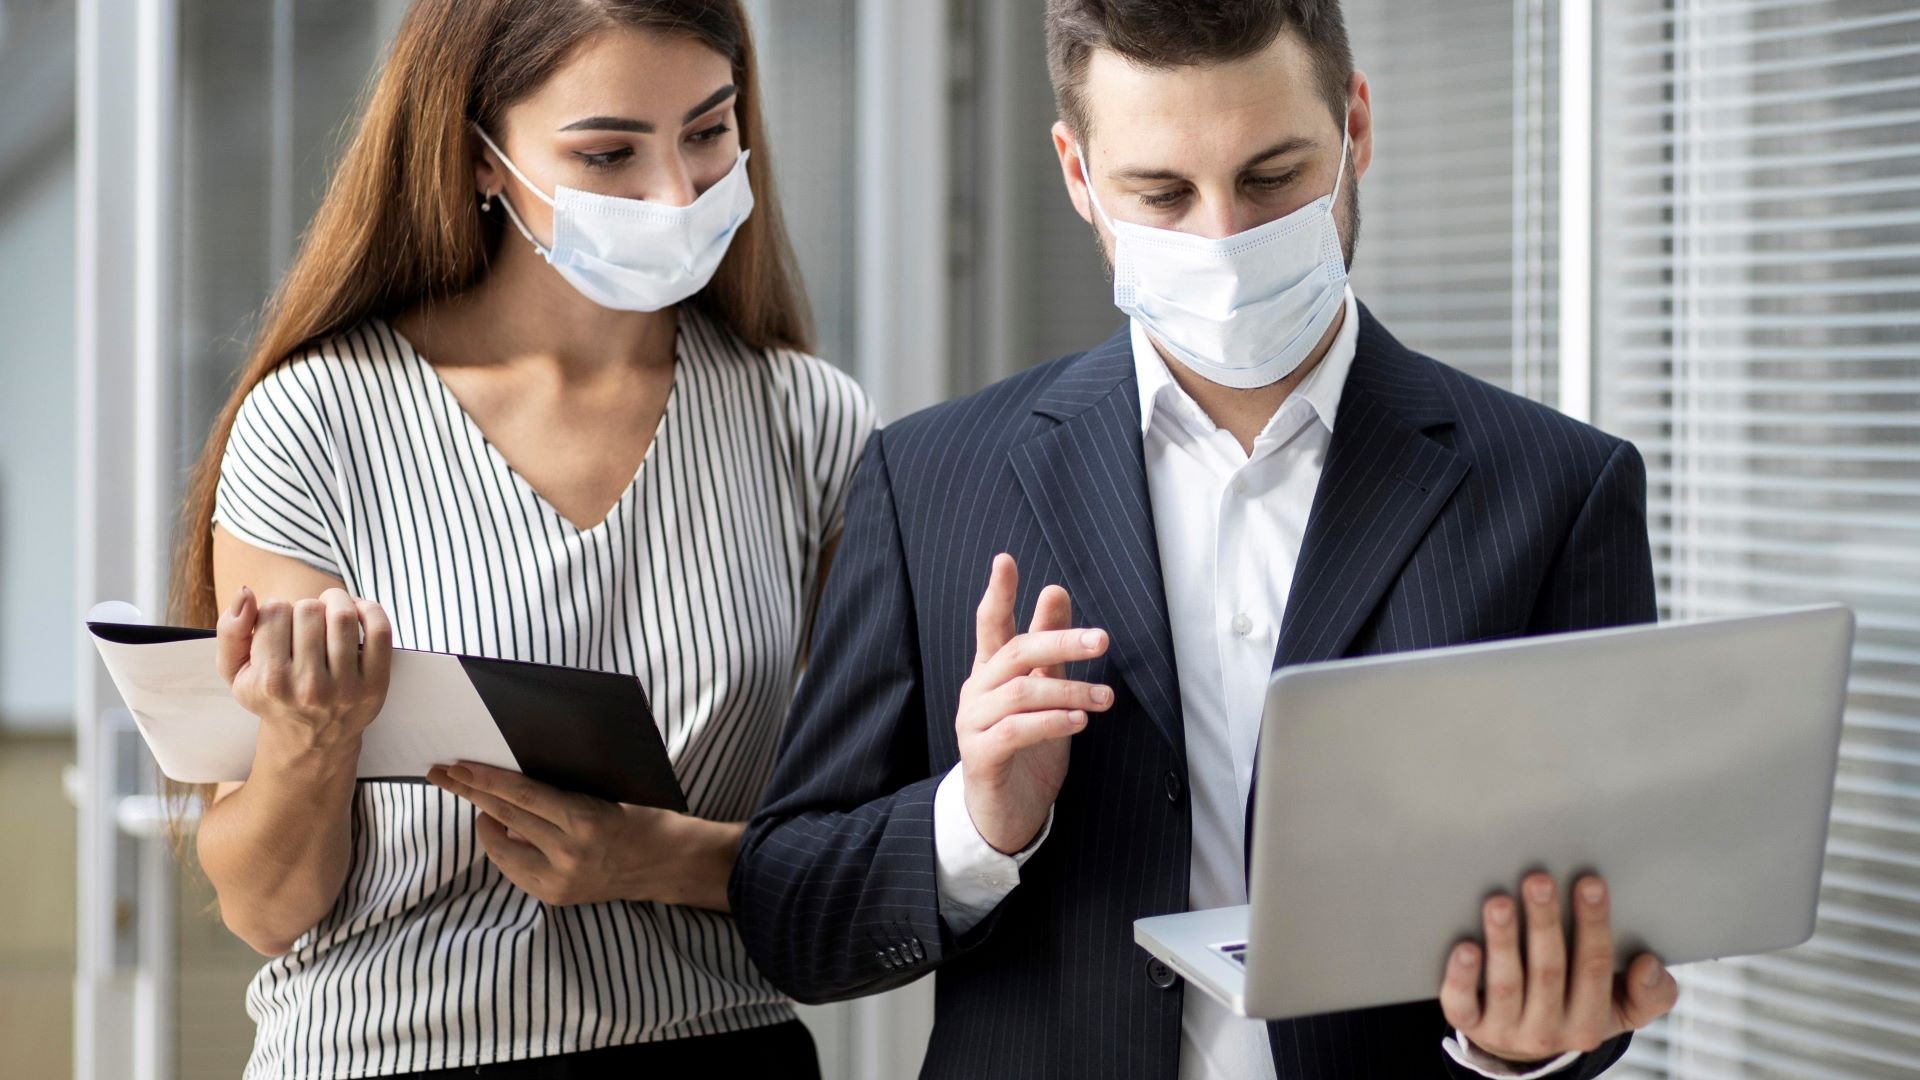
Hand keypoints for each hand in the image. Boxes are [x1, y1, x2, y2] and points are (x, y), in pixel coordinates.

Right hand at [217, 585, 391, 754]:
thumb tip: (245, 593)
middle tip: (305, 623)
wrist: (310, 739)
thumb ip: (230, 632)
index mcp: (270, 681)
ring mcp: (345, 686)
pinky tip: (357, 612)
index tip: (279, 626)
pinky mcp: (375, 684)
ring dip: (336, 601)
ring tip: (329, 610)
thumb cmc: (271, 696)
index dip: (277, 610)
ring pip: (343, 615)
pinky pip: (379, 630)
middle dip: (306, 607)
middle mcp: (308, 686)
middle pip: (309, 609)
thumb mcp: (235, 672)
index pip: (274, 610)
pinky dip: (370, 610)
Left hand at [427, 762, 740, 910]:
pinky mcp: (556, 897)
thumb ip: (560, 795)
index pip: (523, 796)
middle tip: (443, 774)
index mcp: (585, 822)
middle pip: (505, 818)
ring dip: (484, 823)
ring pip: (502, 848)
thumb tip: (512, 785)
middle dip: (471, 793)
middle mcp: (569, 855)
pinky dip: (503, 848)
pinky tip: (502, 833)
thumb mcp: (605, 796)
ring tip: (476, 803)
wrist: (671, 864)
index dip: (487, 779)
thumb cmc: (644, 817)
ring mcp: (560, 881)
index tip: (459, 765)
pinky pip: (515, 869)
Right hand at [957, 554, 1112, 854]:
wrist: (1005, 812)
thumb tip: (1055, 590)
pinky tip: (1079, 722)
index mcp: (991, 672)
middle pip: (1014, 653)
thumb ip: (1048, 647)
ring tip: (1105, 699)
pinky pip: (1014, 731)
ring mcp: (973, 724)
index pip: (990, 624)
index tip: (1005, 560)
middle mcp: (977, 692)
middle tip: (1101, 640)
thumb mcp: (1045, 691)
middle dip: (1058, 641)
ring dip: (1069, 691)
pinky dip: (1050, 722)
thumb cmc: (1027, 748)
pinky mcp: (980, 756)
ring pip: (1020, 693)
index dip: (998, 593)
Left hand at [1440, 873, 1679, 1065]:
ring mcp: (1506, 1029)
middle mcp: (1549, 1029)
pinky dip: (1462, 977)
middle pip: (1548, 972)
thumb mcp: (1622, 1008)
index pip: (1595, 968)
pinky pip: (1462, 1005)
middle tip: (1538, 880)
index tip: (1589, 882)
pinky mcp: (1471, 1025)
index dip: (1593, 924)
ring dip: (1503, 941)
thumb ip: (1650, 993)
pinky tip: (1464, 947)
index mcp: (1590, 1021)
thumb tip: (1648, 965)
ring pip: (1506, 985)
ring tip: (1499, 903)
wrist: (1525, 1049)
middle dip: (1544, 923)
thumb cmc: (1577, 1005)